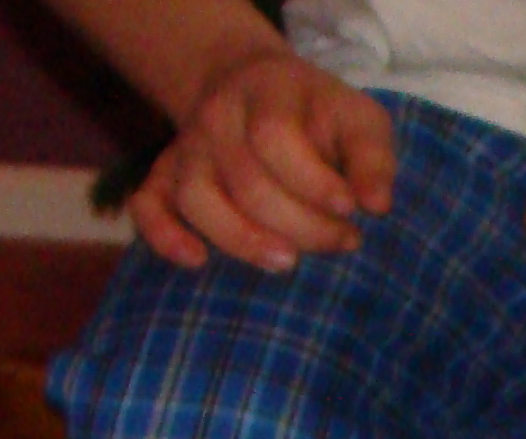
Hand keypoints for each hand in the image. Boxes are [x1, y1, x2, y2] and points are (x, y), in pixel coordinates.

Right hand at [131, 48, 396, 273]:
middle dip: (301, 225)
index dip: (314, 183)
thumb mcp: (359, 120)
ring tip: (288, 261)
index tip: (352, 211)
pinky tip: (197, 260)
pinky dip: (164, 236)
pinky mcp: (166, 176)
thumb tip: (377, 205)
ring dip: (243, 240)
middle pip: (246, 181)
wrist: (257, 91)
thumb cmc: (320, 118)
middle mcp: (219, 117)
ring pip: (197, 197)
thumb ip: (371, 157)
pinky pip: (148, 205)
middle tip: (342, 242)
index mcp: (267, 92)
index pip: (276, 138)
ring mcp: (188, 147)